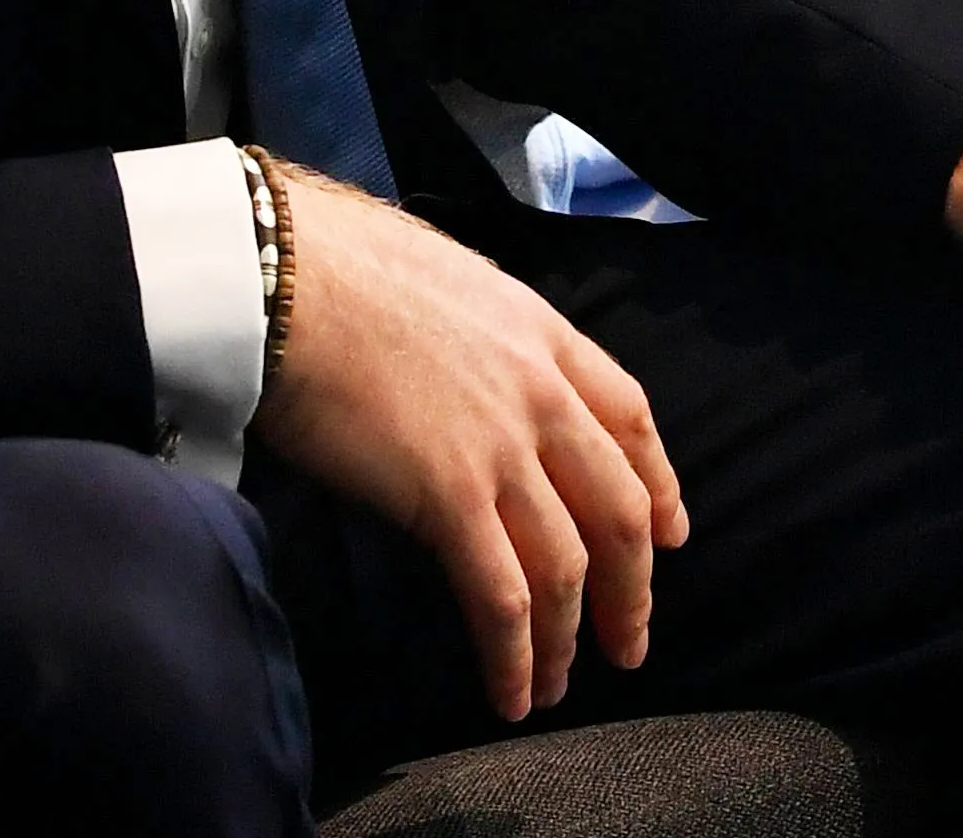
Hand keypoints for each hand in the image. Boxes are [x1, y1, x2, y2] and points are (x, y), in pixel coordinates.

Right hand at [254, 171, 688, 721]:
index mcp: (544, 333)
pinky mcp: (451, 495)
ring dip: (570, 637)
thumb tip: (473, 377)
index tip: (671, 532)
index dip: (658, 482)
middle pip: (617, 505)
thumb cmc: (345, 269)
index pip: (631, 417)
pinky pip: (503, 597)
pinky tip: (511, 693)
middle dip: (633, 585)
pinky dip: (515, 655)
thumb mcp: (454, 284)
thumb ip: (487, 338)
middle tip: (632, 640)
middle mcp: (542, 391)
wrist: (290, 273)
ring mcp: (503, 445)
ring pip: (568, 565)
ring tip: (560, 686)